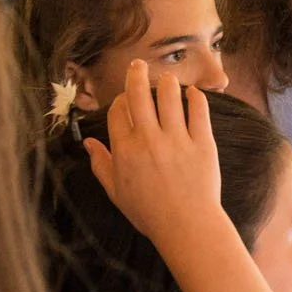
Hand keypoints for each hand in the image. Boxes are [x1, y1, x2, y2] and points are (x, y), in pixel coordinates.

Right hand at [83, 61, 228, 246]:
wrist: (187, 226)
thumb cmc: (149, 213)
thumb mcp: (116, 192)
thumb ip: (101, 165)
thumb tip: (89, 144)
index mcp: (125, 150)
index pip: (118, 111)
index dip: (120, 100)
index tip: (125, 99)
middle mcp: (148, 139)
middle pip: (138, 94)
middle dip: (136, 74)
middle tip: (138, 65)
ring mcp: (176, 139)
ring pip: (169, 95)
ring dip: (166, 82)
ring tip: (166, 79)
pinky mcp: (202, 142)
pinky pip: (199, 110)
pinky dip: (195, 97)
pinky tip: (193, 93)